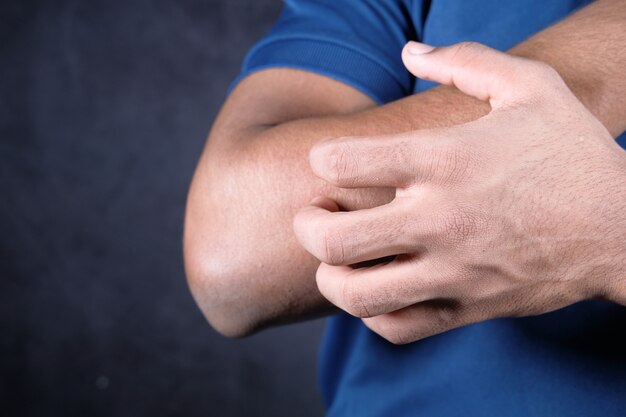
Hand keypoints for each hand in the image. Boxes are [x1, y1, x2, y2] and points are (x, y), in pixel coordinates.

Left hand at [293, 41, 625, 343]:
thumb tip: (411, 50)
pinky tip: (380, 286)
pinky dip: (372, 313)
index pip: (344, 162)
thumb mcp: (533, 86)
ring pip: (355, 295)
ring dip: (329, 276)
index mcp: (447, 160)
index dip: (323, 159)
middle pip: (332, 239)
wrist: (624, 230)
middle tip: (317, 213)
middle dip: (307, 225)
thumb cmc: (573, 154)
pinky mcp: (466, 307)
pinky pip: (396, 328)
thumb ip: (467, 61)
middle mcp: (441, 218)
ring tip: (339, 257)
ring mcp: (451, 270)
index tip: (333, 162)